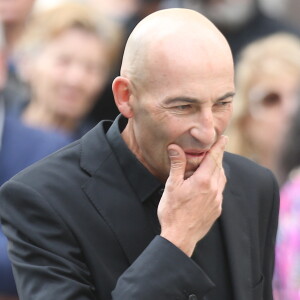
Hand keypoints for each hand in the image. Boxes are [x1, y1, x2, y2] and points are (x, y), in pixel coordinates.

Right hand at [158, 136, 227, 256]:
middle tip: (219, 146)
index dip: (219, 146)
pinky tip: (210, 183)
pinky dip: (218, 181)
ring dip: (219, 168)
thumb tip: (175, 147)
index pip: (213, 158)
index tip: (224, 137)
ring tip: (214, 163)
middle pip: (219, 167)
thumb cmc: (173, 211)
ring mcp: (217, 200)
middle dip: (219, 155)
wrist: (180, 237)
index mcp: (203, 181)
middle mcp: (214, 189)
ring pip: (222, 179)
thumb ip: (177, 165)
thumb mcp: (172, 185)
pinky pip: (220, 191)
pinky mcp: (217, 210)